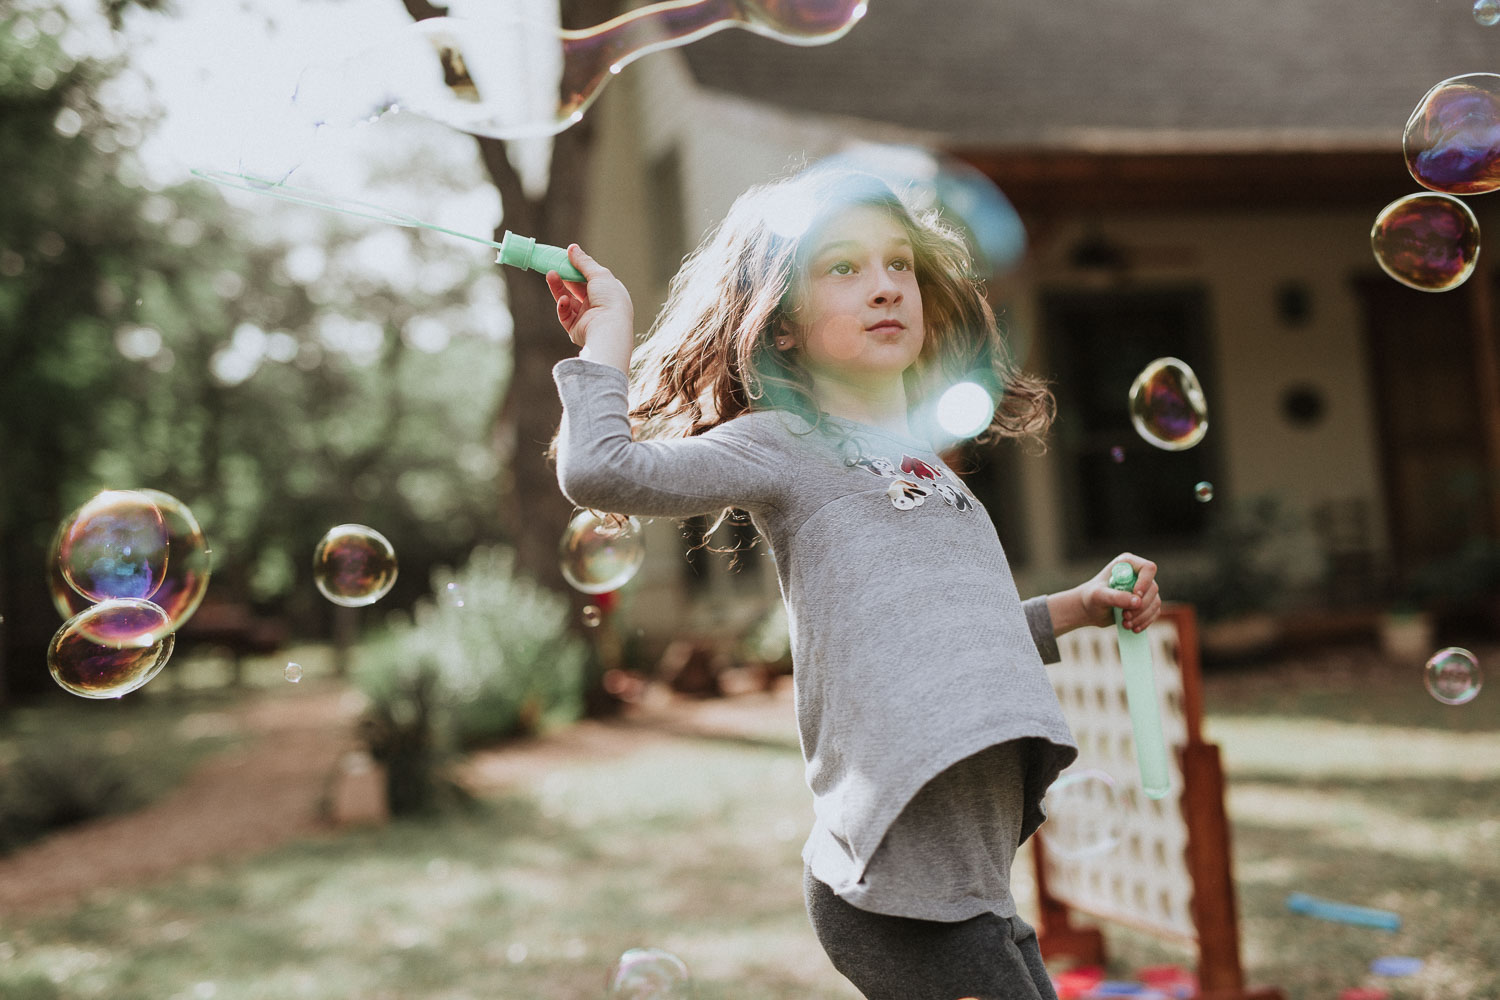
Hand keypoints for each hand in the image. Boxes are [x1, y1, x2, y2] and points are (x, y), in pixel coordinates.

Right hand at [545, 244, 634, 371]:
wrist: (608, 329)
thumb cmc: (610, 300)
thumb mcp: (599, 274)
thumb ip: (584, 262)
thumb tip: (572, 248)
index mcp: (609, 292)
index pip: (591, 278)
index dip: (578, 269)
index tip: (565, 259)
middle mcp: (599, 305)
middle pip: (577, 288)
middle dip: (565, 277)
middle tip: (553, 265)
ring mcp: (588, 318)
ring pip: (568, 300)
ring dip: (559, 288)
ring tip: (550, 275)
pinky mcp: (577, 329)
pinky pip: (565, 315)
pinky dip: (563, 307)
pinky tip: (563, 300)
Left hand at [1076, 552, 1160, 631]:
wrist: (1089, 609)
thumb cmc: (1090, 597)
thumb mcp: (1099, 596)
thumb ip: (1116, 597)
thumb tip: (1137, 602)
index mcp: (1127, 564)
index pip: (1148, 568)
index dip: (1144, 583)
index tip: (1135, 597)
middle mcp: (1139, 574)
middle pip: (1153, 588)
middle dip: (1140, 606)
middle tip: (1125, 616)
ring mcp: (1144, 589)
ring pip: (1155, 602)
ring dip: (1142, 616)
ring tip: (1126, 624)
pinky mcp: (1145, 602)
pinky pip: (1154, 612)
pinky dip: (1145, 622)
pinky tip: (1133, 628)